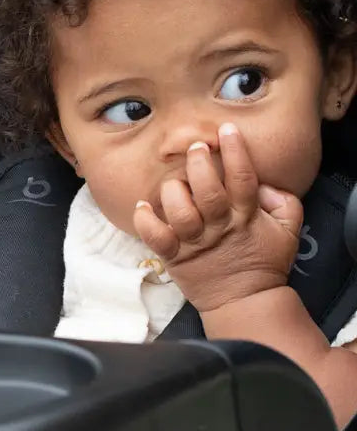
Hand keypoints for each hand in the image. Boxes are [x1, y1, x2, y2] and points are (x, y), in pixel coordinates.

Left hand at [132, 123, 302, 313]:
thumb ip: (283, 201)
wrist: (243, 301)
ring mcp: (194, 243)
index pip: (243, 178)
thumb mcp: (288, 230)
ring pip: (180, 212)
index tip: (227, 129)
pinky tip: (142, 206)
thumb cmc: (264, 261)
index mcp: (246, 216)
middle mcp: (218, 227)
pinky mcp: (175, 257)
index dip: (235, 151)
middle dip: (199, 165)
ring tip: (175, 182)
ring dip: (174, 192)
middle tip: (195, 148)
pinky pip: (155, 238)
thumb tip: (264, 182)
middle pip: (207, 192)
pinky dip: (145, 221)